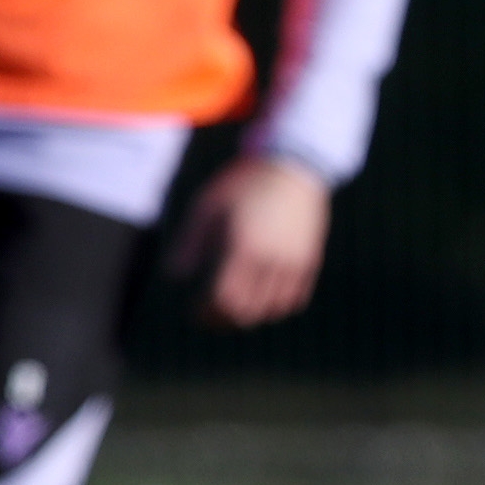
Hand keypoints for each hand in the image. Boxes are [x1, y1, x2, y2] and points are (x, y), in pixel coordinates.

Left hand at [176, 155, 331, 326]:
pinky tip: (260, 299)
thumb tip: (175, 277)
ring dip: (250, 315)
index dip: (206, 312)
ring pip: (271, 310)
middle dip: (223, 319)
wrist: (293, 165)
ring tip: (232, 310)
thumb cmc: (243, 184)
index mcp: (243, 247)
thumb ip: (190, 243)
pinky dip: (275, 306)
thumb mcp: (208, 207)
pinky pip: (293, 300)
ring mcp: (294, 263)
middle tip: (208, 317)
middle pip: (246, 311)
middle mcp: (271, 260)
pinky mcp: (309, 261)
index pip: (223, 299)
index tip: (195, 311)